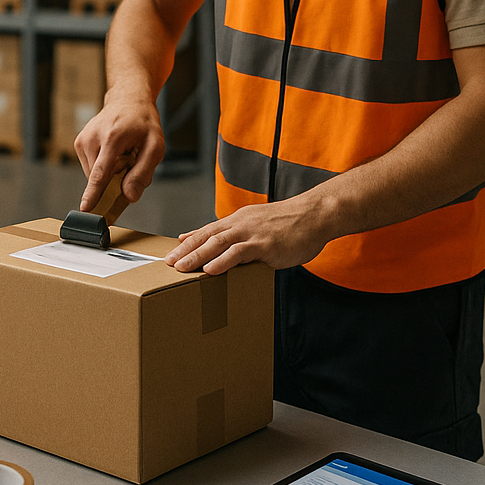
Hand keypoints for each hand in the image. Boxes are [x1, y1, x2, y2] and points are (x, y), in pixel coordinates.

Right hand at [75, 91, 166, 210]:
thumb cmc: (143, 123)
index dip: (93, 193)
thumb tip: (129, 196)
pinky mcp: (79, 143)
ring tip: (121, 155)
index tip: (85, 208)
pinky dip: (103, 166)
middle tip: (130, 162)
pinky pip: (91, 167)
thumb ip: (142, 173)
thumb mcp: (155, 146)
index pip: (100, 172)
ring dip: (110, 173)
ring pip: (94, 175)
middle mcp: (93, 138)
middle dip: (115, 181)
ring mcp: (83, 140)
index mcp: (112, 138)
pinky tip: (112, 152)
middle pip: (99, 178)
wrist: (128, 100)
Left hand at [164, 196, 336, 273]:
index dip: (188, 242)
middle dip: (186, 250)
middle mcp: (241, 224)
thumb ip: (238, 233)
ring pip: (218, 243)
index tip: (171, 253)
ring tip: (181, 268)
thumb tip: (224, 246)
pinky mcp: (266, 244)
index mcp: (238, 221)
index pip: (207, 231)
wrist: (317, 214)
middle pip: (207, 236)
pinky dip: (223, 261)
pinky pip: (240, 252)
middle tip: (168, 263)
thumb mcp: (258, 224)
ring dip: (197, 256)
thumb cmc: (290, 223)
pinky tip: (210, 269)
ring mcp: (253, 233)